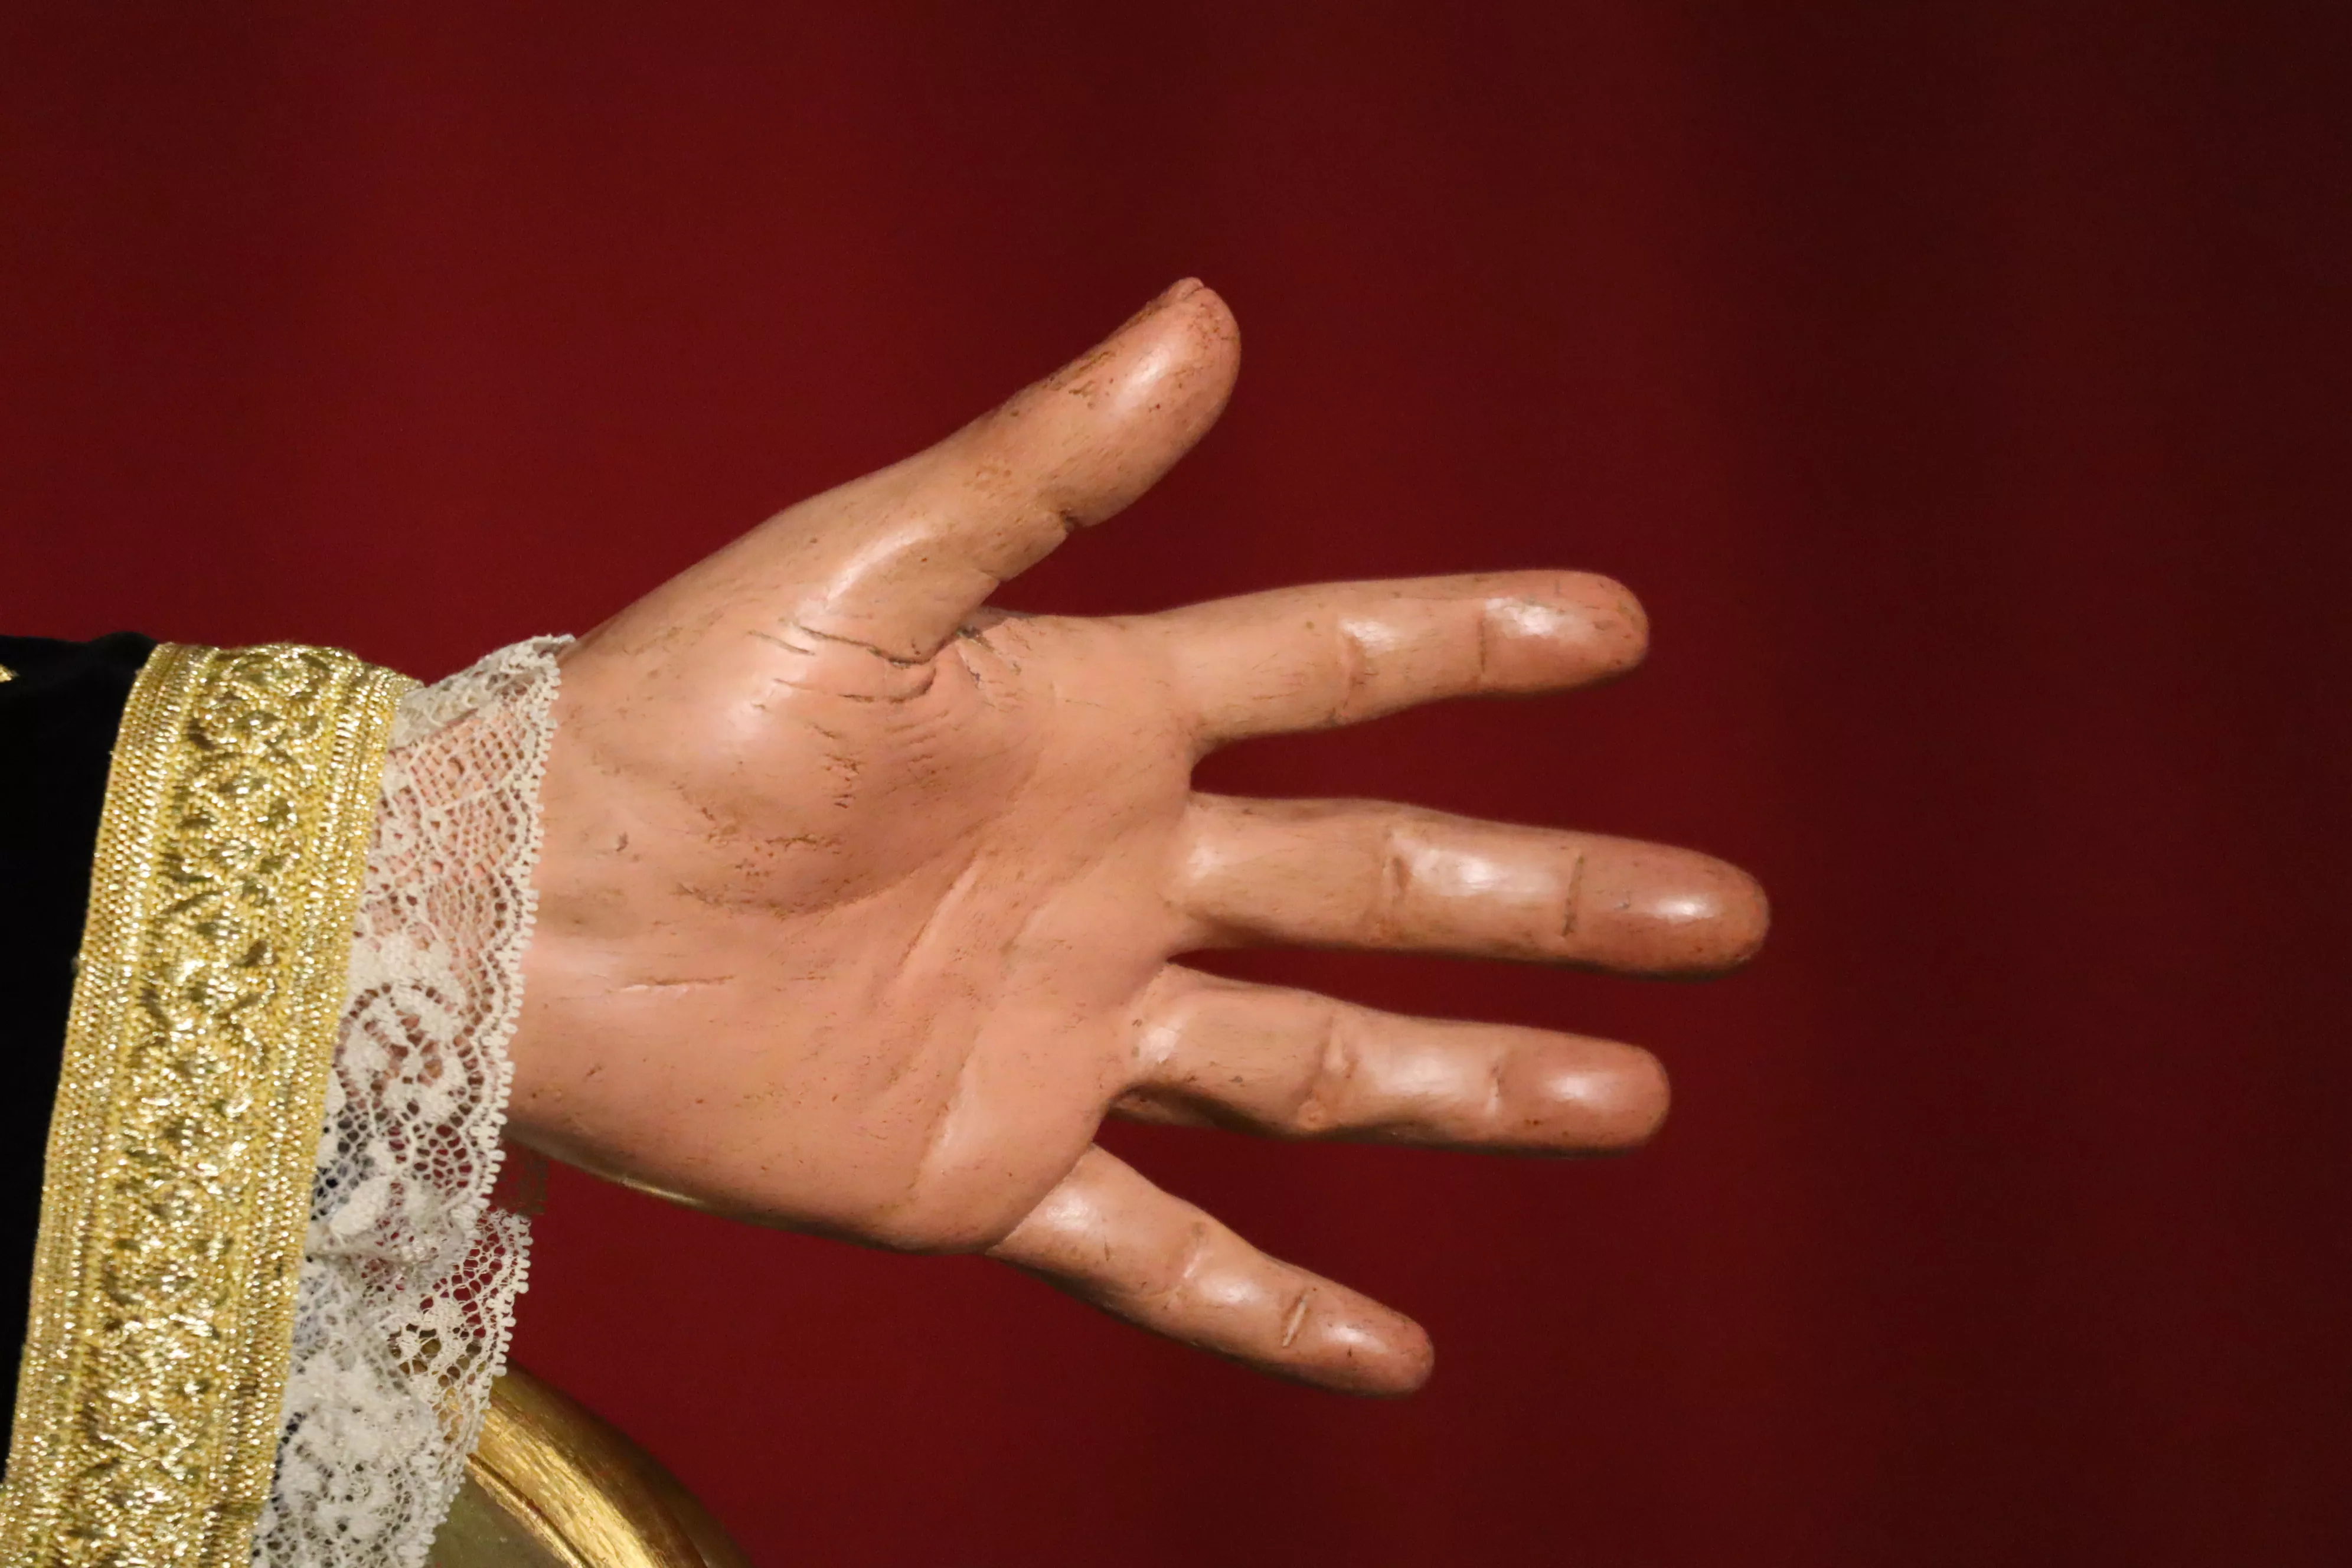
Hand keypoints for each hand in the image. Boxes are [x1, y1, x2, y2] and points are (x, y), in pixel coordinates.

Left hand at [509, 281, 1766, 1394]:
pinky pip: (1160, 1255)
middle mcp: (1118, 879)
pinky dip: (1271, 1314)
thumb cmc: (672, 712)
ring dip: (1475, 1089)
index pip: (1329, 669)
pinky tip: (1393, 1357)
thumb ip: (1041, 471)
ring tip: (1629, 1103)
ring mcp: (1073, 1034)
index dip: (1470, 644)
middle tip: (1719, 919)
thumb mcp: (868, 571)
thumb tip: (1208, 317)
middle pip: (1379, 885)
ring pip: (1317, 1069)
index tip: (1615, 626)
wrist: (518, 913)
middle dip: (1553, 900)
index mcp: (1097, 721)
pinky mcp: (995, 1168)